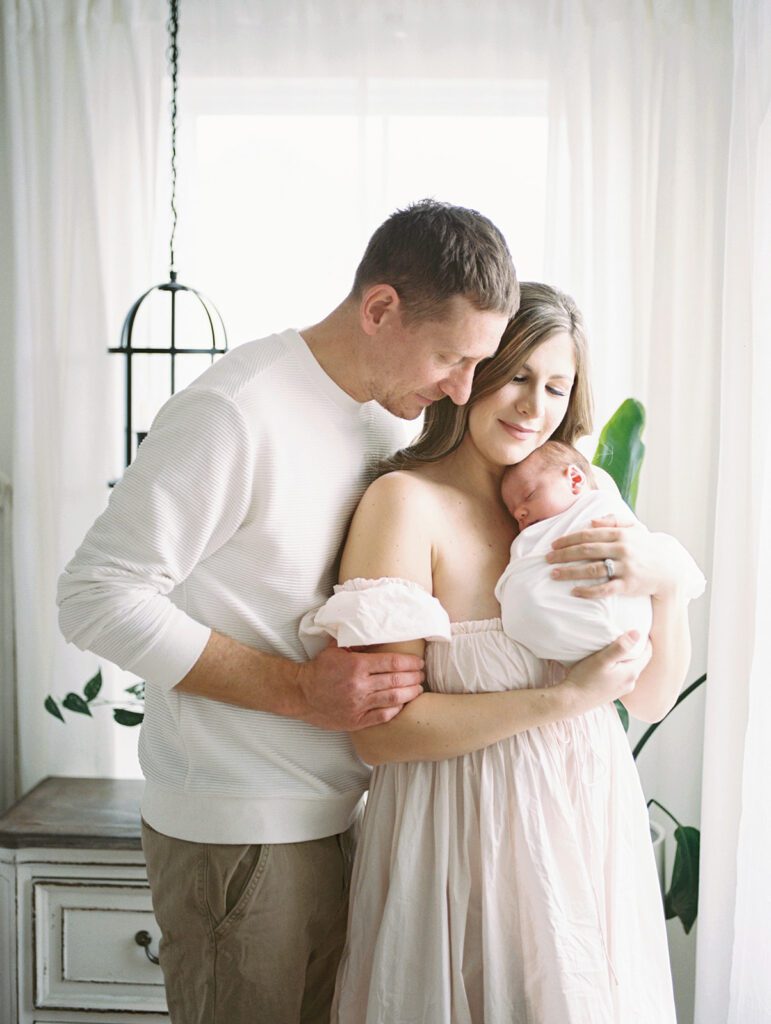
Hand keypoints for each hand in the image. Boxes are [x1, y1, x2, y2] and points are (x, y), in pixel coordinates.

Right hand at [295, 643, 424, 730]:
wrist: (301, 694)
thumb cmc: (319, 669)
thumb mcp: (335, 649)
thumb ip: (355, 641)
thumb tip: (373, 633)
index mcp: (356, 666)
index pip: (391, 662)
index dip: (409, 662)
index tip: (418, 662)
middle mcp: (359, 686)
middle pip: (395, 680)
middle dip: (413, 677)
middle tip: (422, 674)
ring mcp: (358, 705)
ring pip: (392, 699)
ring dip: (409, 693)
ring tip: (418, 689)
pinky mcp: (355, 721)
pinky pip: (381, 716)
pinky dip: (395, 710)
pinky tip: (402, 704)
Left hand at [545, 514, 681, 600]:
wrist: (669, 570)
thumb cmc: (647, 548)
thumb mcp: (635, 528)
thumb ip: (614, 521)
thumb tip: (591, 521)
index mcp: (621, 534)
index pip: (588, 535)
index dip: (568, 539)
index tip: (553, 545)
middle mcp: (622, 549)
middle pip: (586, 551)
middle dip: (563, 555)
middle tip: (547, 559)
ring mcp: (625, 567)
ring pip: (591, 569)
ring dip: (570, 572)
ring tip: (554, 574)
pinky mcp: (628, 585)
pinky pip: (604, 589)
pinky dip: (587, 590)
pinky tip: (574, 591)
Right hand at [561, 631, 651, 712]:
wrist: (572, 701)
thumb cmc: (585, 679)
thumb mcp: (601, 659)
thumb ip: (620, 647)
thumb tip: (638, 633)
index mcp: (631, 673)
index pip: (647, 654)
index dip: (646, 641)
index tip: (642, 630)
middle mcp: (630, 683)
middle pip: (639, 662)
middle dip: (636, 649)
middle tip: (629, 635)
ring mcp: (622, 689)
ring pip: (630, 669)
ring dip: (627, 659)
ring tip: (618, 648)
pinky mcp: (613, 693)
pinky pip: (622, 676)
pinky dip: (620, 668)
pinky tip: (610, 665)